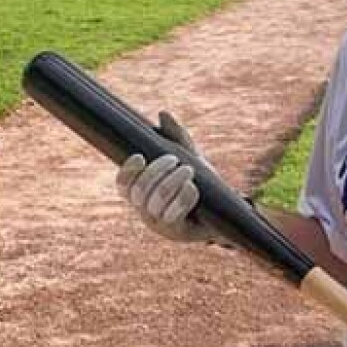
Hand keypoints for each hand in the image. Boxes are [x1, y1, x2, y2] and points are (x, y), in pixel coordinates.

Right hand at [115, 111, 214, 243]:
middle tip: (175, 159)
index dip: (127, 171)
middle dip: (156, 172)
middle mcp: (146, 209)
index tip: (140, 156)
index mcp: (143, 192)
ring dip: (171, 183)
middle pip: (140, 191)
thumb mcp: (189, 157)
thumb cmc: (200, 181)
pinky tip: (192, 188)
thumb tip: (163, 114)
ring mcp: (160, 223)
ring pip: (156, 203)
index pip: (123, 184)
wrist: (223, 209)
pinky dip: (183, 199)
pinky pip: (173, 216)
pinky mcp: (177, 233)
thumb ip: (176, 138)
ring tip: (188, 170)